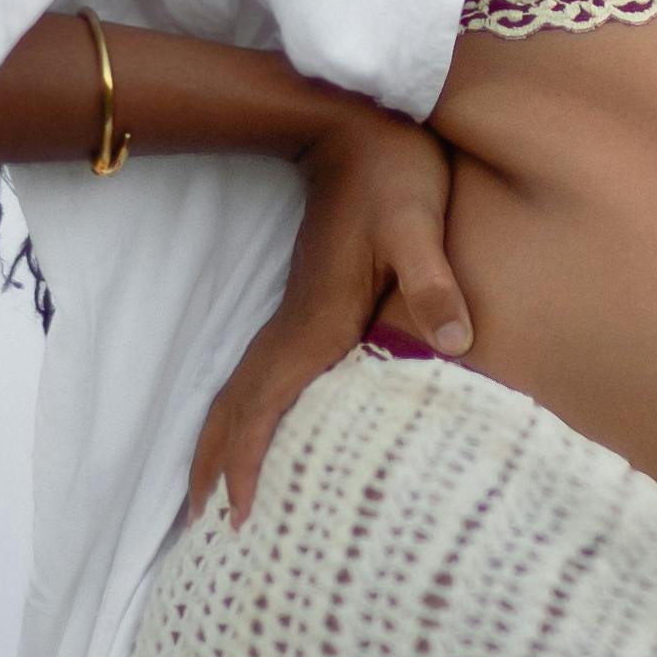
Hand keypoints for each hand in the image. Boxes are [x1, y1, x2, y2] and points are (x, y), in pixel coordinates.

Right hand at [187, 113, 470, 521]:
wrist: (354, 125)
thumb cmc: (391, 174)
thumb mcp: (418, 222)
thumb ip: (430, 280)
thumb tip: (454, 343)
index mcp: (318, 320)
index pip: (267, 404)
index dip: (248, 461)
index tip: (236, 517)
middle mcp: (295, 326)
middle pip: (235, 407)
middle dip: (213, 468)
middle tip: (202, 531)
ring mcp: (295, 314)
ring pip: (241, 392)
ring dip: (221, 443)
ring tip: (209, 498)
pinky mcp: (307, 304)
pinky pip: (261, 376)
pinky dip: (244, 415)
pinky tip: (258, 431)